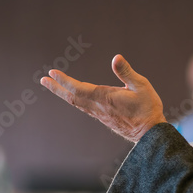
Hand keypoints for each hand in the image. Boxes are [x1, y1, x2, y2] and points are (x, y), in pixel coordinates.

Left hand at [40, 54, 166, 142]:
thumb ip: (127, 72)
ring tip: (54, 86)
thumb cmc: (148, 109)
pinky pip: (84, 108)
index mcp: (105, 98)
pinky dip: (75, 100)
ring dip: (64, 94)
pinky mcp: (104, 118)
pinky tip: (75, 98)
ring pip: (77, 104)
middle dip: (57, 88)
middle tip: (43, 80)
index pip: (78, 88)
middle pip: (72, 97)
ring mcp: (100, 114)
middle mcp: (98, 107)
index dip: (64, 81)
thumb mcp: (141, 86)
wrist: (150, 134)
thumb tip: (116, 58)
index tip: (52, 73)